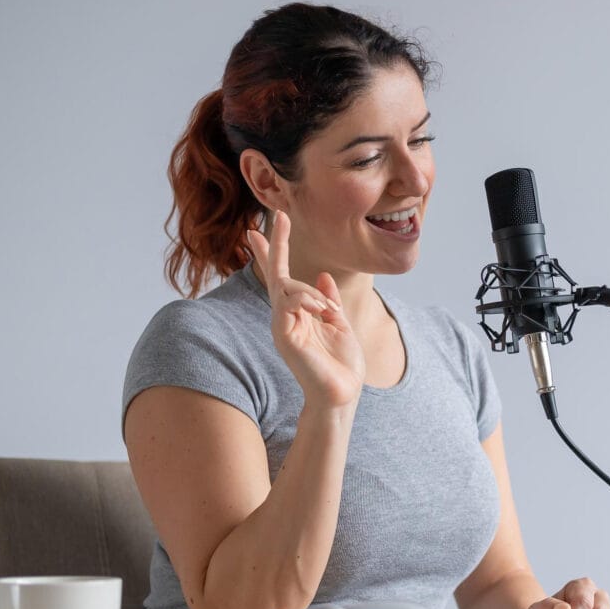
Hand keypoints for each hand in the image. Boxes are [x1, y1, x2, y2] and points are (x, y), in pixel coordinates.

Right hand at [246, 211, 365, 407]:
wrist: (342, 393)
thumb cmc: (341, 364)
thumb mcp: (340, 323)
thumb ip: (329, 300)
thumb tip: (321, 276)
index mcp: (299, 313)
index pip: (282, 278)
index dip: (274, 252)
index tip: (266, 227)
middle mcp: (286, 317)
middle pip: (276, 274)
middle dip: (277, 245)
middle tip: (280, 215)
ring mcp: (282, 326)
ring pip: (286, 287)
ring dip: (310, 292)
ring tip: (328, 311)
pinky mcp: (284, 335)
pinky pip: (289, 303)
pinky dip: (308, 300)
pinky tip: (323, 311)